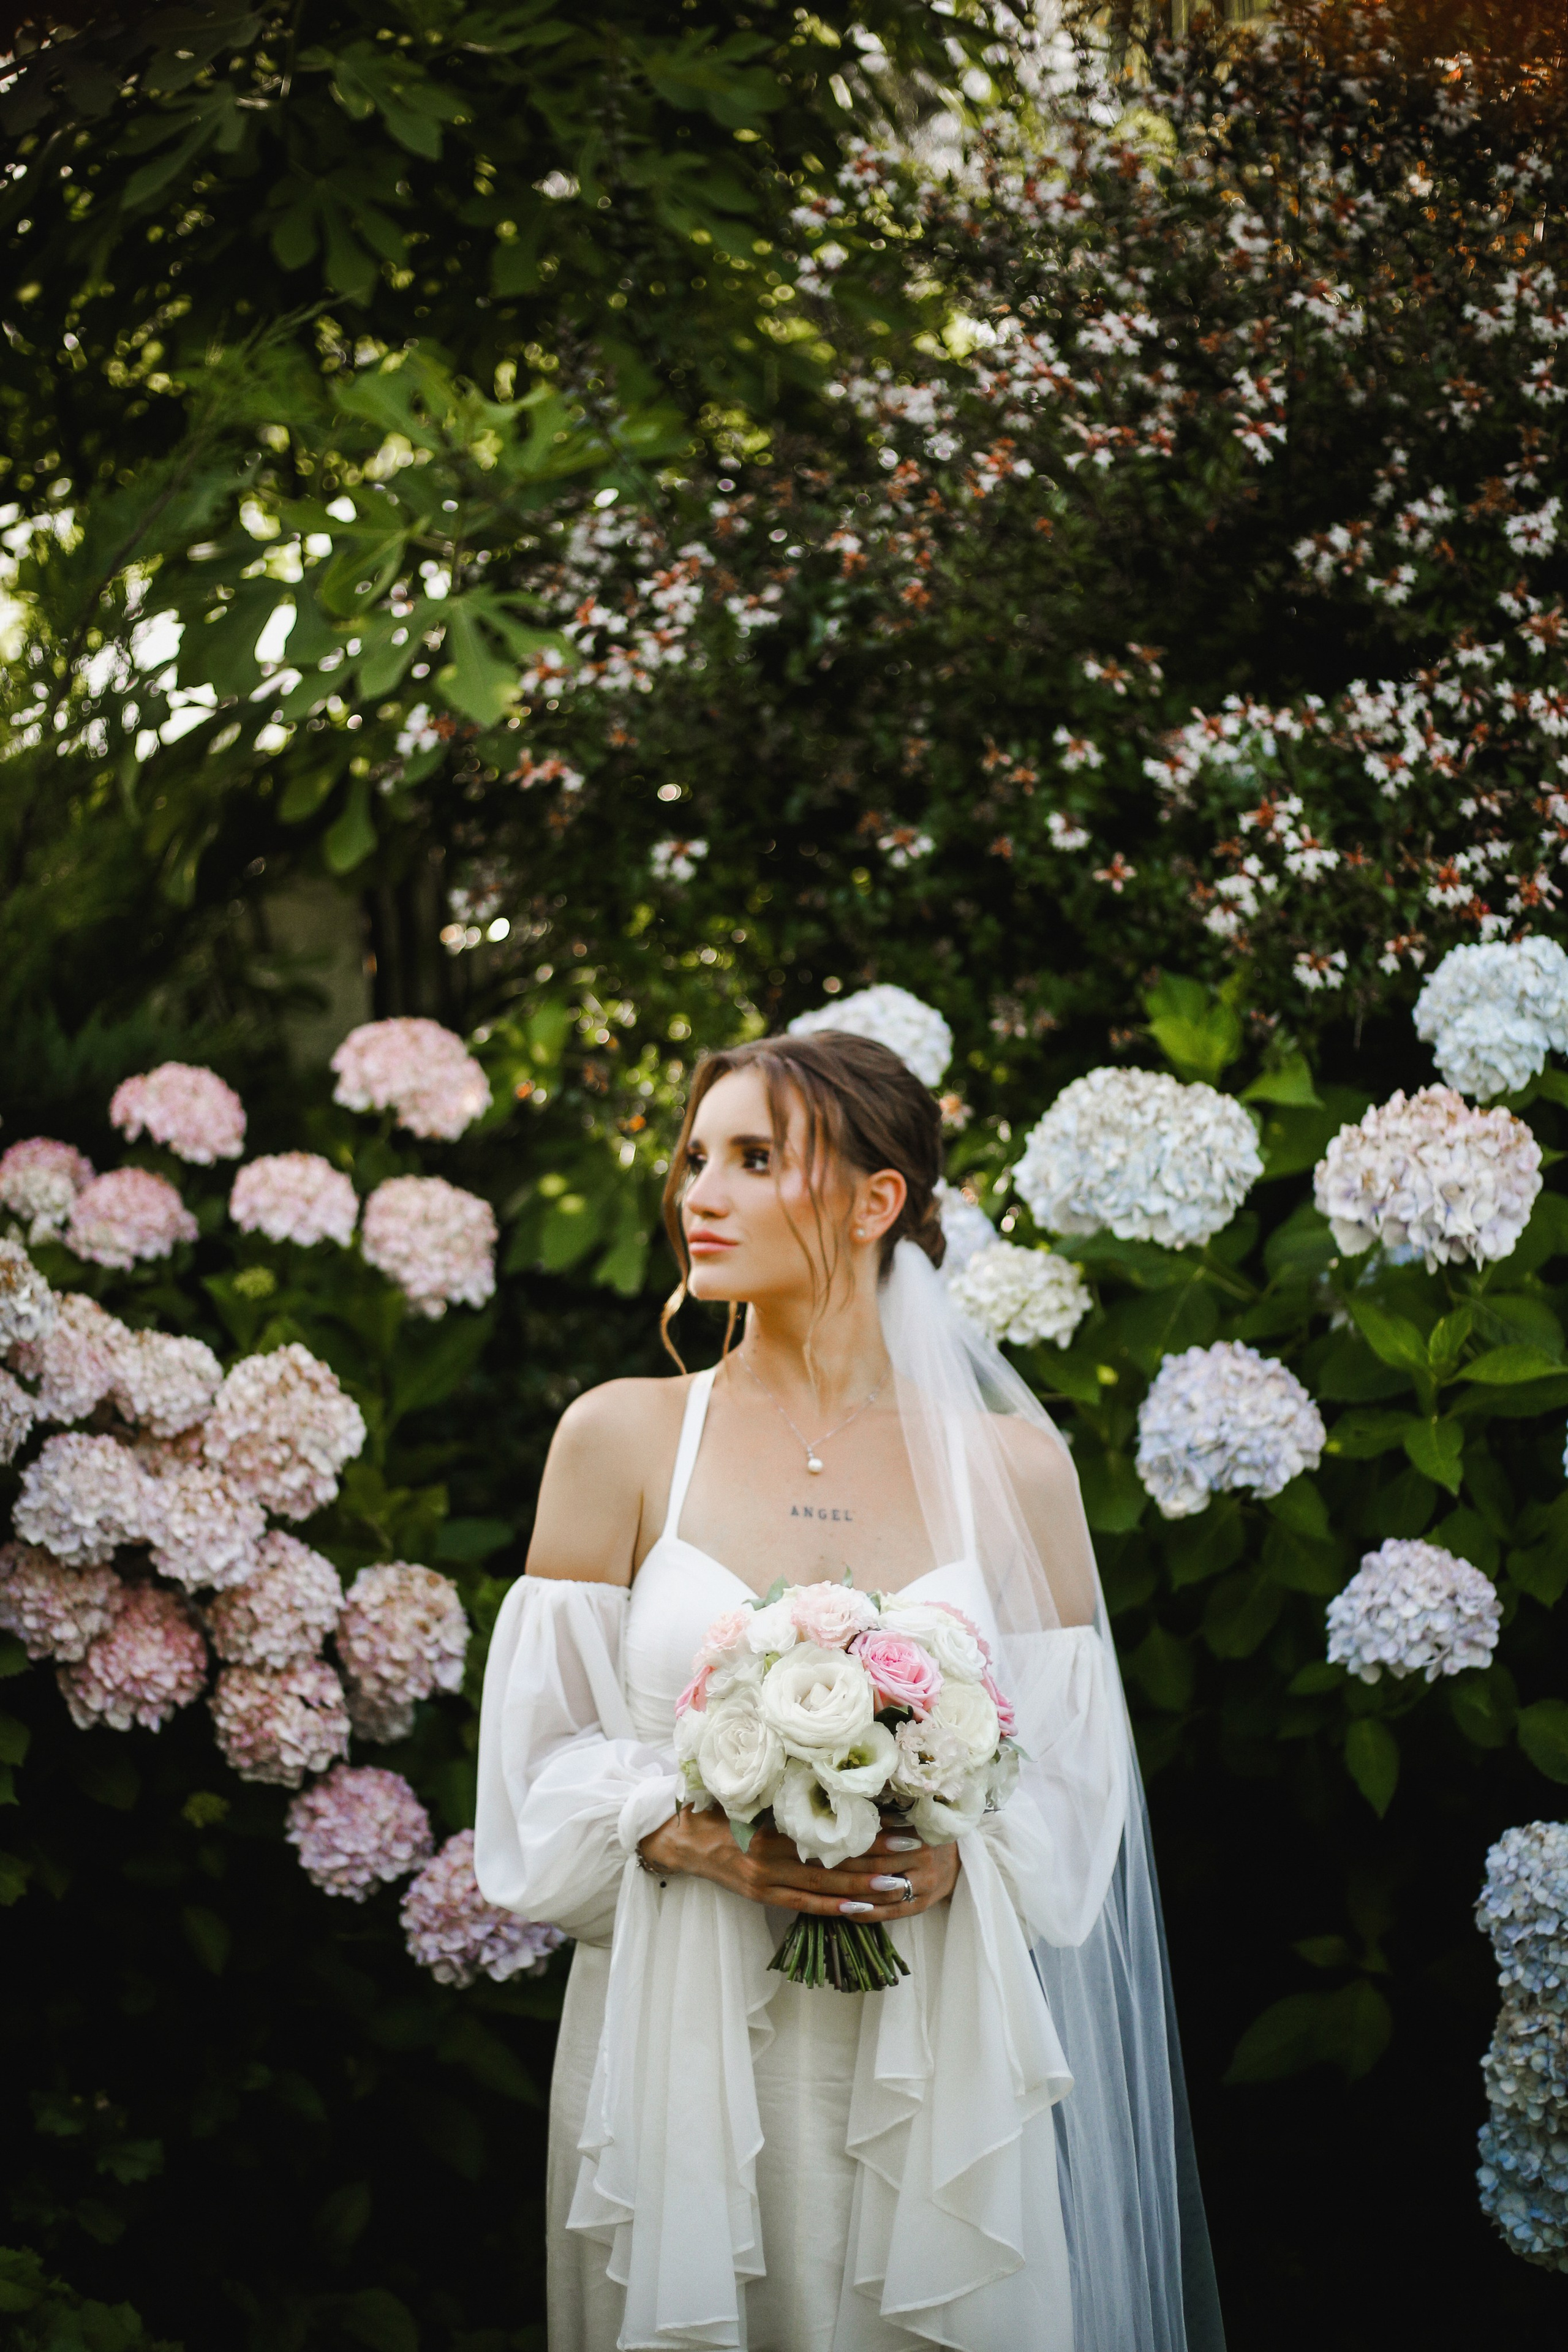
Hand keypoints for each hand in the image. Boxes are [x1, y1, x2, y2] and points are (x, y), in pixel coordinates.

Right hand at [638, 1809, 960, 1921]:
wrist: (678, 1838)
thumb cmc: (718, 1804)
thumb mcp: (751, 1789)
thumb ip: (786, 1788)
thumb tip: (835, 1776)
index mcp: (770, 1823)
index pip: (830, 1828)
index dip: (868, 1829)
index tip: (902, 1822)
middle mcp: (770, 1855)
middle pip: (835, 1859)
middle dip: (878, 1858)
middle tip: (914, 1853)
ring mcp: (765, 1880)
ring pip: (825, 1885)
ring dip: (865, 1886)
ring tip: (901, 1885)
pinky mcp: (761, 1895)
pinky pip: (804, 1905)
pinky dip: (835, 1907)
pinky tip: (863, 1908)